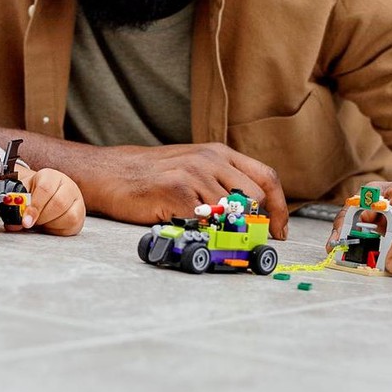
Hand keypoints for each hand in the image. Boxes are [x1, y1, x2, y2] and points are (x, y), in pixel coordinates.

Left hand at [5, 167, 84, 235]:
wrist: (44, 195)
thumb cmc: (33, 194)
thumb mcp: (23, 195)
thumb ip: (17, 207)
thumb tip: (14, 224)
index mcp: (51, 176)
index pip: (45, 189)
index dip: (34, 207)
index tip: (26, 220)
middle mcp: (67, 185)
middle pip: (58, 203)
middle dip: (42, 217)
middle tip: (32, 221)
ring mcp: (77, 200)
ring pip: (69, 216)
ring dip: (51, 223)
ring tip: (42, 220)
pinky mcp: (80, 214)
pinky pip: (73, 224)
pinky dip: (59, 228)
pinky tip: (51, 223)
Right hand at [85, 143, 288, 238]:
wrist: (112, 173)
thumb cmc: (152, 176)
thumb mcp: (193, 168)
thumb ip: (222, 183)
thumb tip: (253, 215)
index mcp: (219, 153)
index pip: (266, 178)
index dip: (279, 208)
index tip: (279, 231)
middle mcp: (210, 159)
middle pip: (254, 198)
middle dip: (252, 223)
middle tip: (239, 239)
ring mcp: (194, 173)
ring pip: (231, 212)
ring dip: (224, 230)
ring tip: (206, 233)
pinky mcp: (178, 191)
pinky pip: (205, 220)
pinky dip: (202, 231)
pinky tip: (186, 227)